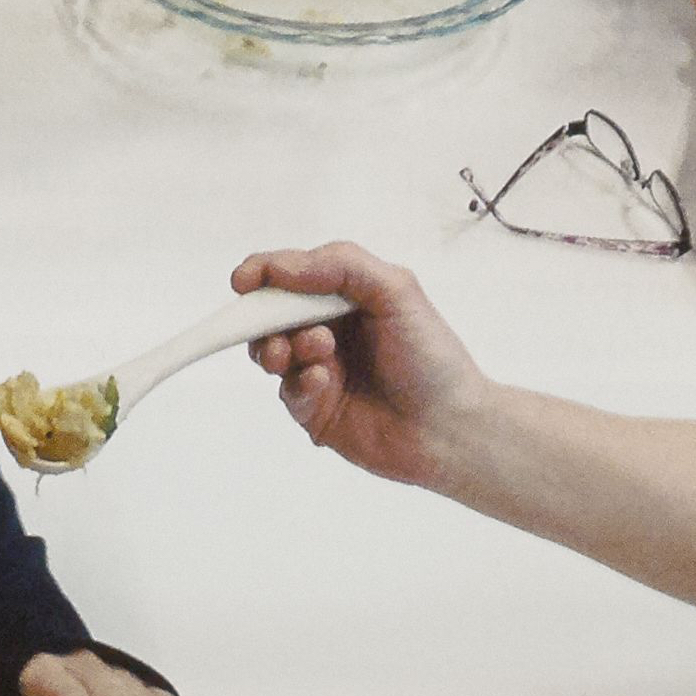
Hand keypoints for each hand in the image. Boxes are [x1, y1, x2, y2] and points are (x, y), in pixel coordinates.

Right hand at [230, 243, 491, 491]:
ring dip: (280, 347)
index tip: (245, 281)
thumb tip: (281, 268)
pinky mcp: (315, 411)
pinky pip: (287, 392)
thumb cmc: (432, 357)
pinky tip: (325, 381)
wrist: (449, 428)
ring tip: (313, 351)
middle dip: (265, 316)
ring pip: (271, 352)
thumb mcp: (397, 291)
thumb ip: (341, 266)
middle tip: (278, 326)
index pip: (291, 275)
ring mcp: (319, 370)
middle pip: (271, 314)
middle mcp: (329, 329)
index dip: (264, 273)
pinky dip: (299, 382)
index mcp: (347, 296)